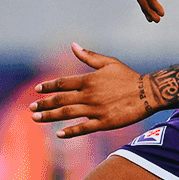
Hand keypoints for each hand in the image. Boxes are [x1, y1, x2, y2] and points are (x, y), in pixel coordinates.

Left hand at [31, 43, 155, 138]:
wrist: (148, 93)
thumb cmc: (128, 76)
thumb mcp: (108, 62)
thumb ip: (89, 56)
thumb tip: (73, 45)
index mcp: (89, 80)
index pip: (62, 83)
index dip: (48, 86)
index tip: (37, 90)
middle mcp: (89, 95)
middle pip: (60, 99)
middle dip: (44, 103)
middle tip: (31, 107)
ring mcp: (96, 110)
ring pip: (67, 113)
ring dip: (50, 116)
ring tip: (36, 118)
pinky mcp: (104, 122)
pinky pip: (84, 128)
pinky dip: (70, 131)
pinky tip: (59, 134)